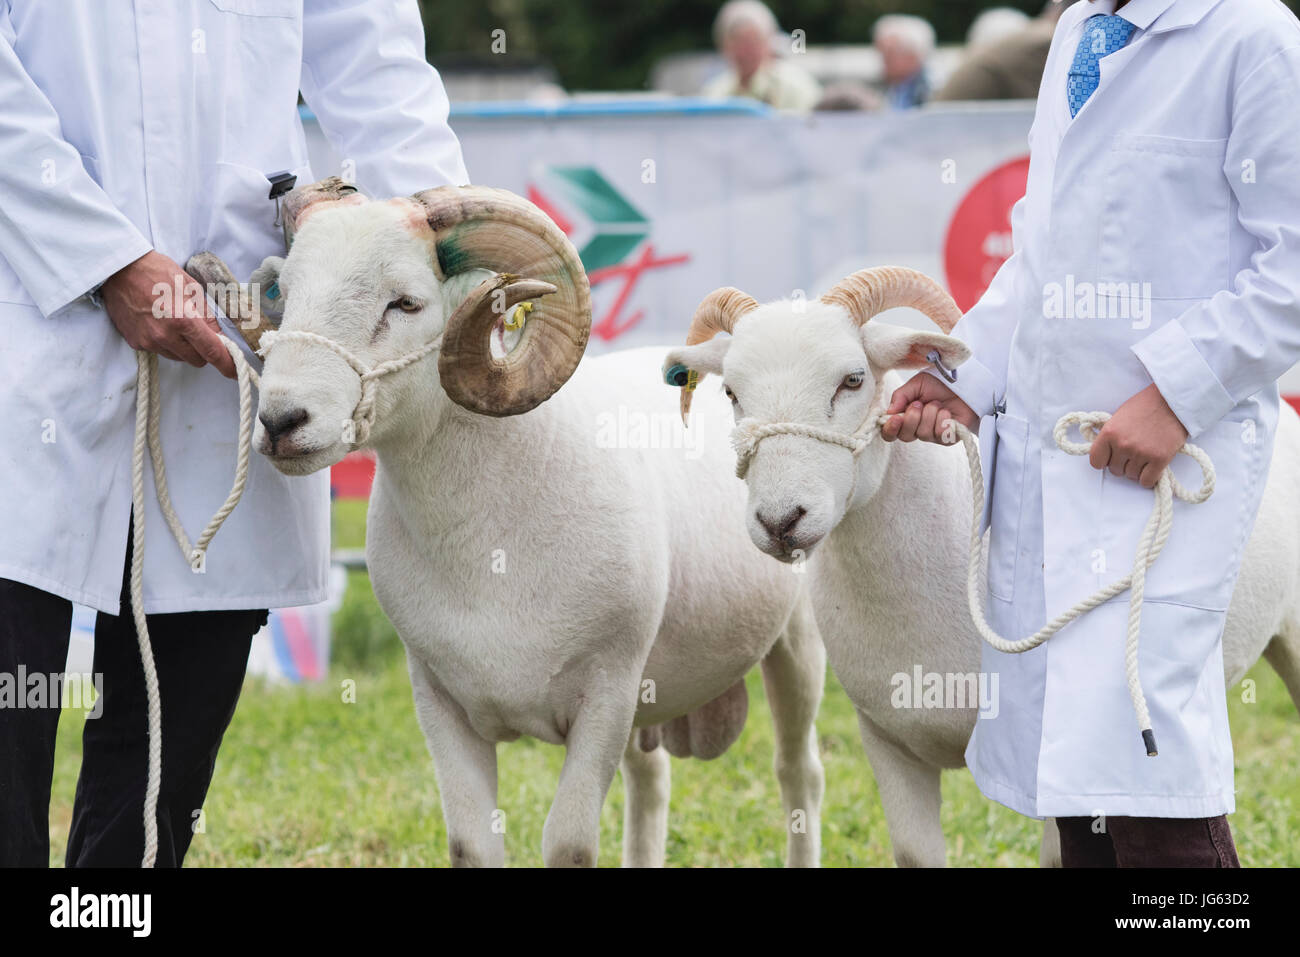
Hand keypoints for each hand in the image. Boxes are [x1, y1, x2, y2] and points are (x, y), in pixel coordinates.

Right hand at [101, 250, 236, 377]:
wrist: (119, 269)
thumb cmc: (158, 272)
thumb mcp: (192, 288)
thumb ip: (208, 316)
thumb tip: (219, 337)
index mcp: (183, 319)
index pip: (211, 351)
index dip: (226, 364)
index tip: (235, 371)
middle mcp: (165, 335)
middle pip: (196, 360)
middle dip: (203, 351)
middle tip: (200, 333)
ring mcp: (148, 341)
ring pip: (178, 357)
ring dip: (183, 347)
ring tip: (174, 322)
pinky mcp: (136, 343)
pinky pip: (160, 351)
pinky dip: (165, 342)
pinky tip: (158, 323)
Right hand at [882, 373, 978, 444]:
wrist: (964, 383)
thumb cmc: (940, 383)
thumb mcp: (916, 384)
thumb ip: (900, 396)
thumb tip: (889, 412)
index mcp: (906, 417)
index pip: (890, 433)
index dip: (890, 429)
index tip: (896, 418)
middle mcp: (917, 429)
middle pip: (905, 436)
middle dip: (911, 418)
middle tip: (919, 404)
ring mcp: (933, 435)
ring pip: (923, 434)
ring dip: (930, 414)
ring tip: (937, 404)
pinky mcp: (948, 438)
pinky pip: (940, 434)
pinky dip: (943, 419)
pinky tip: (947, 412)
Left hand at [1089, 384, 1187, 488]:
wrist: (1172, 401)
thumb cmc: (1145, 405)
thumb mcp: (1118, 417)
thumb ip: (1109, 436)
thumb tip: (1104, 453)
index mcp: (1109, 433)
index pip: (1095, 461)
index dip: (1103, 461)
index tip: (1110, 457)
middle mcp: (1123, 444)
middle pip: (1114, 470)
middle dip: (1122, 464)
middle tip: (1132, 454)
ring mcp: (1141, 453)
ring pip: (1131, 476)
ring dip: (1136, 470)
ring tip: (1144, 456)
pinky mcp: (1160, 459)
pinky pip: (1146, 481)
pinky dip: (1148, 478)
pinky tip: (1151, 467)